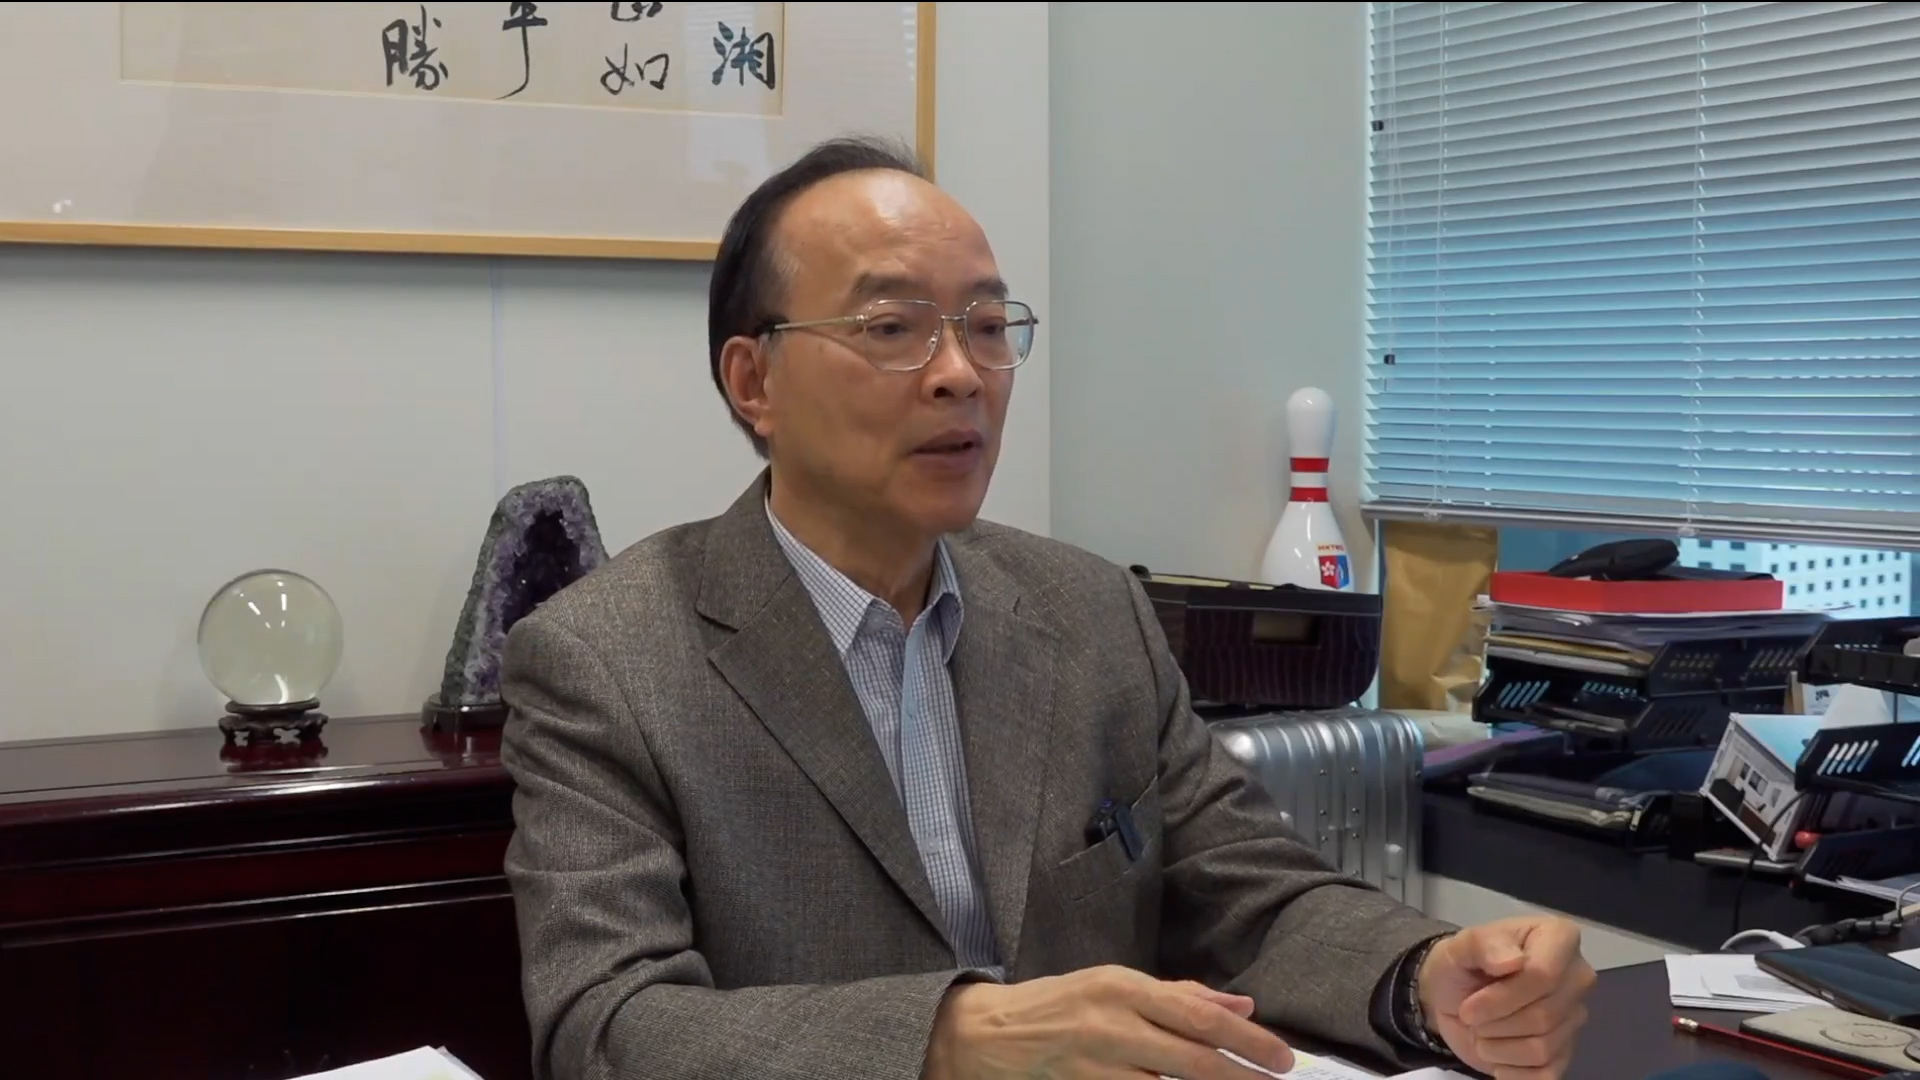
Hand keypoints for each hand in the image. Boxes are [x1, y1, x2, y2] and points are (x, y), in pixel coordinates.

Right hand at [922, 965, 1293, 1079]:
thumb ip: (1178, 996)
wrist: (985, 1035)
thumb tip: (1241, 1005)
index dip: (1248, 1041)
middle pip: (1193, 1059)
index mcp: (1123, 987)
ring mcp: (1096, 1064)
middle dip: (1244, 1078)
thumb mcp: (1113, 984)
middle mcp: (1111, 1024)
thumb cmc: (1058, 1005)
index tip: (1284, 1059)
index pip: (1200, 1017)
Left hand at [1416, 916, 1595, 1079]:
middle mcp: (1577, 977)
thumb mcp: (1459, 947)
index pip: (1544, 976)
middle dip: (1494, 1023)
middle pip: (1543, 1016)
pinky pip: (1545, 1075)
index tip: (1469, 1005)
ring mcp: (1574, 1017)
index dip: (1502, 998)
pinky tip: (1496, 1056)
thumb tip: (1512, 961)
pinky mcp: (1565, 1053)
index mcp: (1559, 938)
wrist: (1454, 997)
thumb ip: (1482, 945)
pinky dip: (1511, 1072)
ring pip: (1542, 1048)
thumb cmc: (1461, 965)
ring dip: (1497, 1047)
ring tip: (1481, 1032)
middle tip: (1470, 1016)